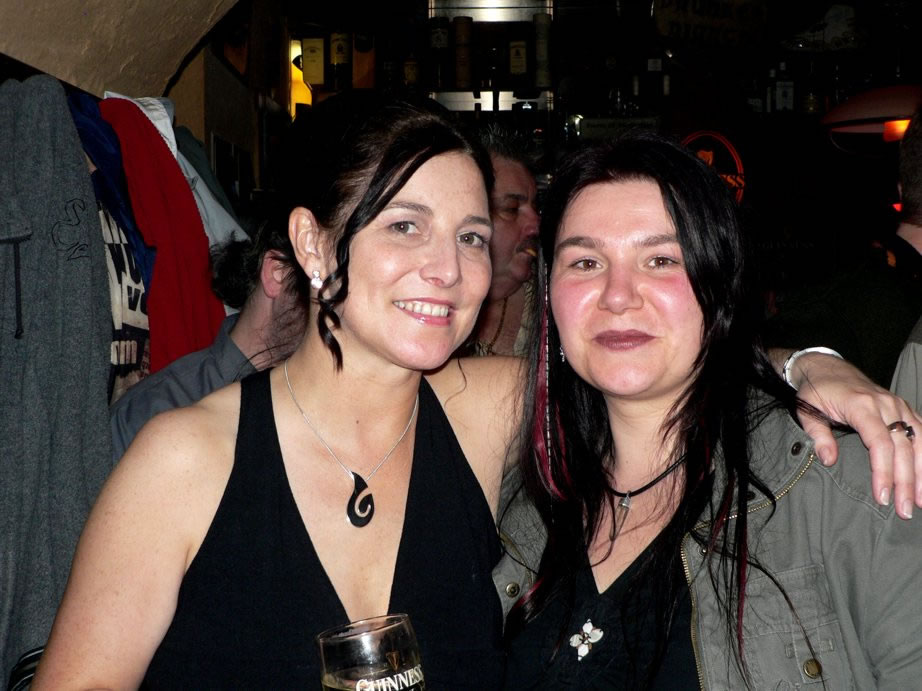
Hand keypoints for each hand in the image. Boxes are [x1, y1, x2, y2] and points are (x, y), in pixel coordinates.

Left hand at [790, 351, 921, 518]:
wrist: (826, 367)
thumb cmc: (816, 391)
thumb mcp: (806, 411)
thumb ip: (817, 435)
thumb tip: (829, 460)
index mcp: (861, 406)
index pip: (880, 443)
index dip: (884, 472)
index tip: (882, 497)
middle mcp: (885, 404)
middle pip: (903, 447)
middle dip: (906, 481)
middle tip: (904, 510)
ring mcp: (898, 404)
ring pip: (919, 440)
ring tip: (921, 500)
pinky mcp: (903, 407)